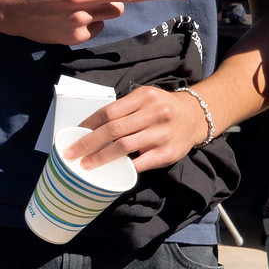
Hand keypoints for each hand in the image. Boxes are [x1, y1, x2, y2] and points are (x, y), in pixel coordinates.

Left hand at [65, 84, 211, 173]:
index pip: (109, 111)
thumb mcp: (146, 98)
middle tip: (72, 153)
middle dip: (88, 143)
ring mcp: (162, 134)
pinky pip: (141, 163)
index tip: (74, 135)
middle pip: (113, 129)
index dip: (89, 124)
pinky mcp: (168, 153)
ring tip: (86, 165)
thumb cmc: (164, 107)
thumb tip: (92, 127)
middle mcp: (154, 113)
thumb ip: (124, 109)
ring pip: (124, 147)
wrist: (197, 117)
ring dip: (101, 157)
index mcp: (144, 97)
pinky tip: (112, 171)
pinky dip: (124, 167)